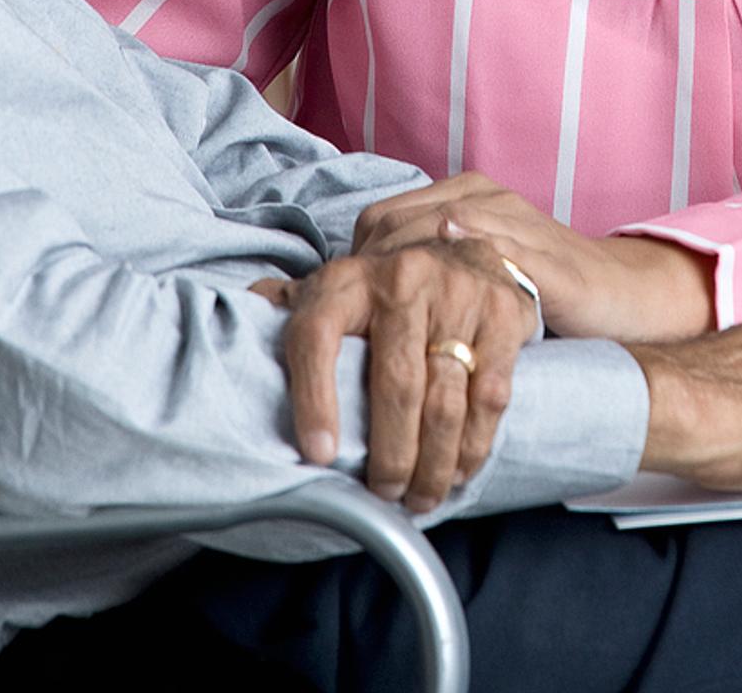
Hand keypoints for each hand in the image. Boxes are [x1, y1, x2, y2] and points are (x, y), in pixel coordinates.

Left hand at [265, 236, 536, 513]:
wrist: (468, 245)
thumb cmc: (387, 288)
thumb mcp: (334, 288)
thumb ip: (290, 304)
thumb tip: (238, 322)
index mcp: (347, 280)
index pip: (316, 336)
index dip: (314, 399)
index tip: (318, 455)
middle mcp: (403, 278)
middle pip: (396, 384)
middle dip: (390, 455)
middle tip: (384, 492)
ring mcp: (458, 293)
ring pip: (445, 400)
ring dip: (433, 463)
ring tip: (421, 496)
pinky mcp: (503, 314)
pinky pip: (490, 396)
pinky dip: (474, 445)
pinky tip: (460, 469)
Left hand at [352, 173, 716, 343]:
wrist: (620, 295)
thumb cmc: (536, 291)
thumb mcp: (473, 274)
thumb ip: (424, 275)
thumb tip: (351, 304)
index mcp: (464, 196)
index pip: (382, 218)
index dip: (354, 263)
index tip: (343, 306)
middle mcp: (486, 199)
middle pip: (401, 226)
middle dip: (368, 274)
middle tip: (351, 324)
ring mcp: (518, 223)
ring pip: (439, 237)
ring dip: (402, 280)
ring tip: (376, 324)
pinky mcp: (546, 260)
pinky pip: (495, 260)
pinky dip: (460, 279)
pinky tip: (437, 300)